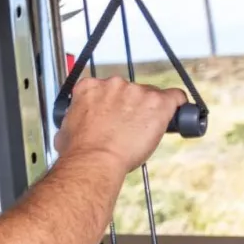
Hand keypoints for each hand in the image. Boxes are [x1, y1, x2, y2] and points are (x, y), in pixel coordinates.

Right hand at [54, 76, 186, 173]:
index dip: (112, 102)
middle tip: (129, 126)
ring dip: (150, 110)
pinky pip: (176, 97)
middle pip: (130, 90)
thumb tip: (74, 129)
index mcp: (89, 87)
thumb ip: (74, 120)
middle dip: (131, 106)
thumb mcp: (65, 129)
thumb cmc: (79, 150)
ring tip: (145, 130)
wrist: (94, 160)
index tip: (114, 114)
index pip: (106, 87)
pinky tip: (175, 115)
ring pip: (151, 95)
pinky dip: (177, 105)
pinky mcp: (157, 102)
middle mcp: (113, 84)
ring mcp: (136, 91)